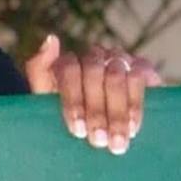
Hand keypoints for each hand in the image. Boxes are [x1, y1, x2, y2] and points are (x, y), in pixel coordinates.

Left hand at [24, 34, 162, 154]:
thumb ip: (39, 70)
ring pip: (116, 76)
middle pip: (93, 73)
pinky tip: (133, 126)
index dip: (73, 100)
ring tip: (117, 141)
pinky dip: (135, 104)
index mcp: (68, 62)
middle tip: (99, 141)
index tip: (77, 130)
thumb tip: (51, 39)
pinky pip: (139, 78)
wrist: (103, 129)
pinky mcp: (141, 67)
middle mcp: (93, 55)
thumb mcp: (45, 99)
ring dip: (117, 112)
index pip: (69, 69)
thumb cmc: (69, 116)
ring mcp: (118, 58)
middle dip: (96, 112)